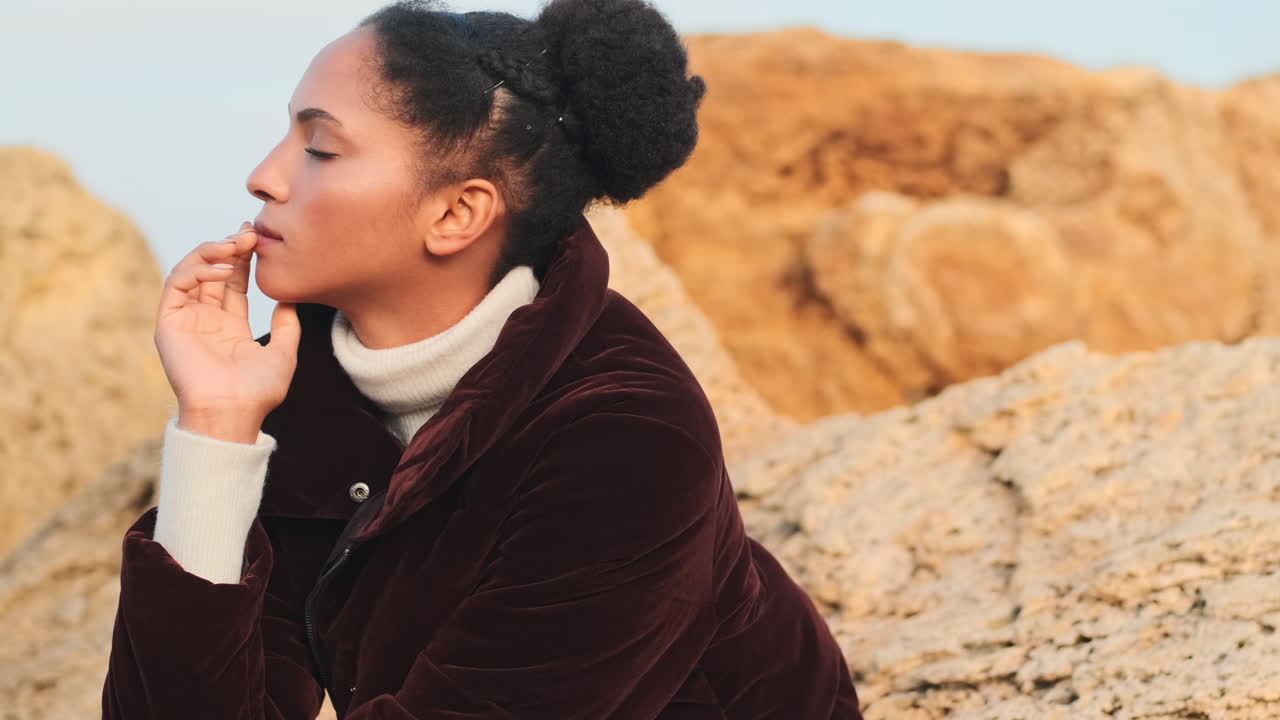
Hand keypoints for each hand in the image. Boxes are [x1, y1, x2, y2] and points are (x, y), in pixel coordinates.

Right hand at [154, 221, 301, 433]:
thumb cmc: (258, 391)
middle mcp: (205, 319)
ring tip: (236, 246)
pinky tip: (221, 267)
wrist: (232, 411)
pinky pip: (176, 284)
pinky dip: (196, 269)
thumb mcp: (283, 353)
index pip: (233, 281)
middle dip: (229, 248)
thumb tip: (291, 299)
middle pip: (213, 271)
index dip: (244, 258)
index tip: (257, 238)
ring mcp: (185, 320)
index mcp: (229, 326)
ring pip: (191, 271)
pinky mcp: (168, 323)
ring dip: (212, 252)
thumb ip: (287, 325)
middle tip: (249, 232)